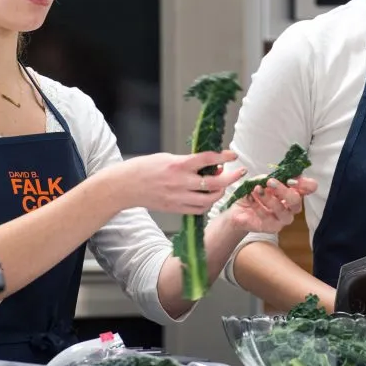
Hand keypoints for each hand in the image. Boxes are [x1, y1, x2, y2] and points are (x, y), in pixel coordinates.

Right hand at [116, 151, 246, 214]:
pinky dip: (207, 203)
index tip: (233, 155)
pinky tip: (208, 197)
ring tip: (222, 185)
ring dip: (220, 192)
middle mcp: (180, 182)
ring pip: (209, 199)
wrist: (126, 186)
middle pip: (214, 183)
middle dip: (231, 178)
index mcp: (178, 165)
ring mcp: (178, 198)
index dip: (224, 156)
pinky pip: (199, 209)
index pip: (207, 159)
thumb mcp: (167, 158)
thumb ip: (188, 162)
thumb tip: (209, 163)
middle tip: (239, 172)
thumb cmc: (145, 168)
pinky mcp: (175, 208)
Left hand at [228, 176, 317, 233]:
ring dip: (268, 198)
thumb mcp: (263, 180)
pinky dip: (257, 206)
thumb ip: (274, 176)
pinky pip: (267, 218)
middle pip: (296, 201)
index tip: (292, 180)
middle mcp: (291, 207)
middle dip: (283, 191)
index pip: (309, 188)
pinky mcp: (271, 228)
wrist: (238, 208)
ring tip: (256, 189)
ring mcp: (282, 219)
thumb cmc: (254, 192)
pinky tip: (250, 198)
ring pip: (282, 211)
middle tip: (270, 182)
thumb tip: (281, 175)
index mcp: (293, 192)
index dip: (305, 184)